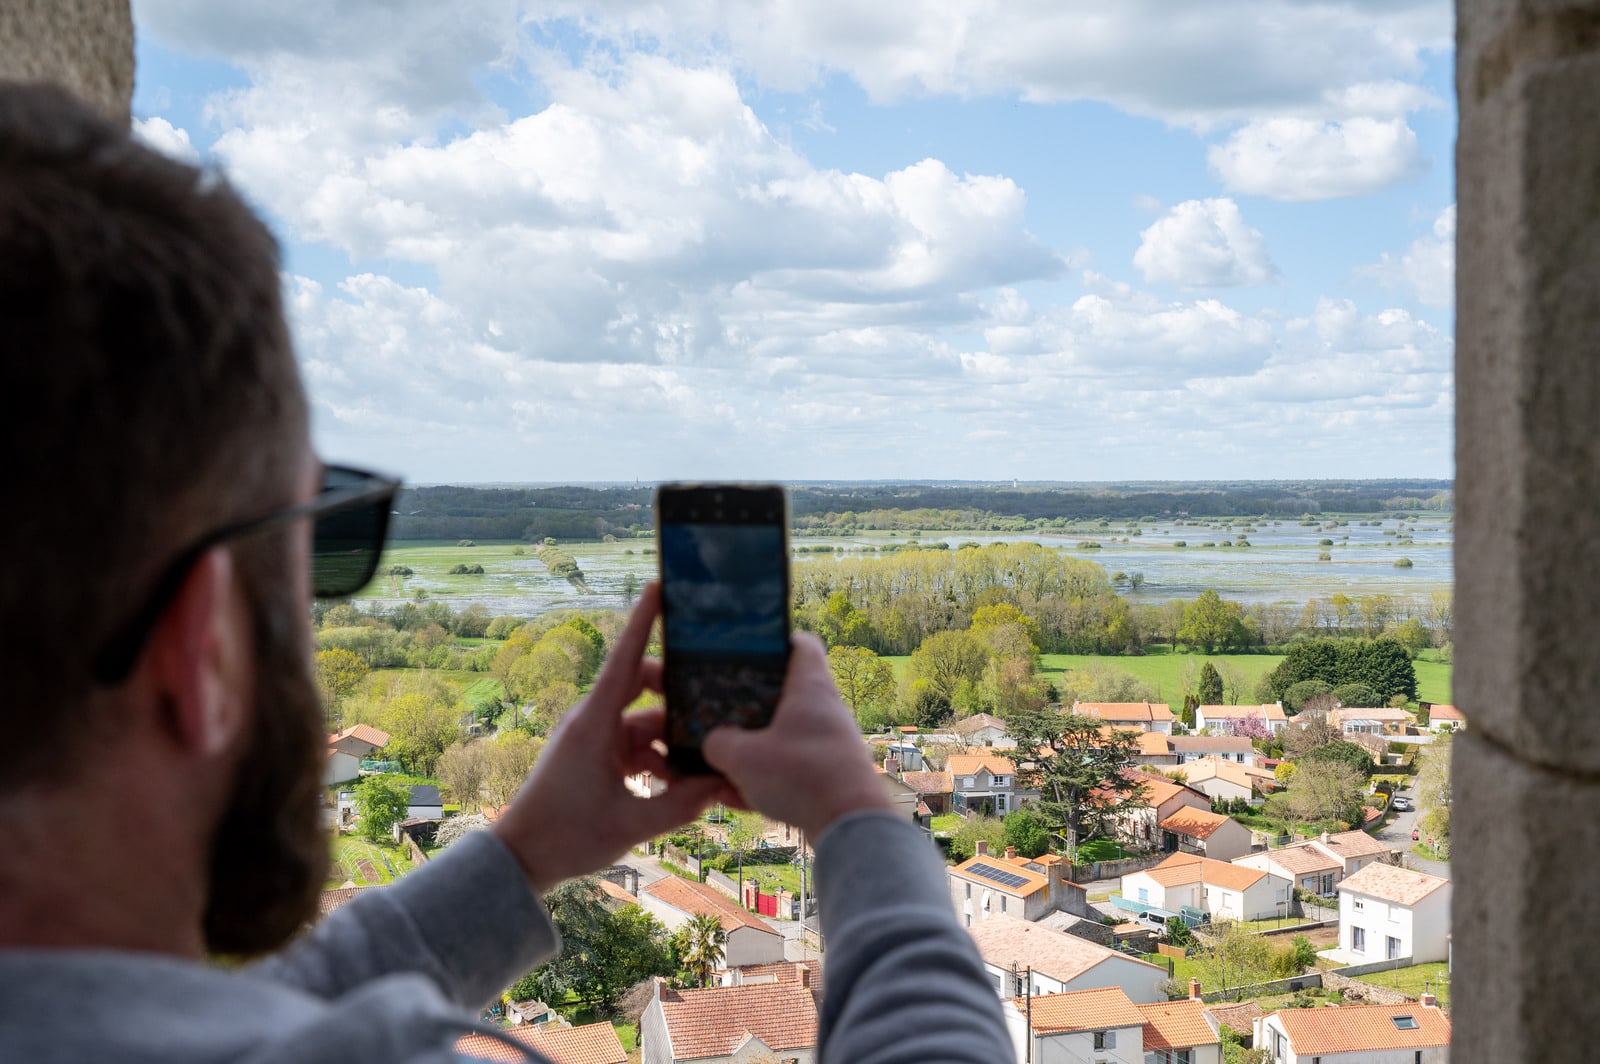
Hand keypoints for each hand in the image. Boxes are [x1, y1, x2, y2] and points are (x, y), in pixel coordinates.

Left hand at [493, 585, 725, 894]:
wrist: (522, 859)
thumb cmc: (565, 837)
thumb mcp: (631, 825)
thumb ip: (681, 804)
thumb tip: (724, 785)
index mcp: (594, 723)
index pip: (625, 660)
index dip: (643, 621)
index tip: (659, 586)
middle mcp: (592, 720)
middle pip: (644, 686)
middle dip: (679, 695)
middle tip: (716, 700)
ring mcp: (593, 737)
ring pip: (645, 722)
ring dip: (671, 742)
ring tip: (703, 771)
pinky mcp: (595, 755)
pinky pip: (635, 743)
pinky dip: (658, 759)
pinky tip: (679, 787)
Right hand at [702, 633, 892, 838]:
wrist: (852, 826)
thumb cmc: (802, 777)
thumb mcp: (743, 758)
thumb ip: (719, 744)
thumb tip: (714, 743)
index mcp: (810, 688)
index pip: (801, 643)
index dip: (775, 641)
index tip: (748, 652)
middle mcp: (826, 711)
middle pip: (787, 694)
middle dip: (752, 706)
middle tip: (724, 712)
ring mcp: (831, 743)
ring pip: (785, 737)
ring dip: (755, 751)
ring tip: (723, 767)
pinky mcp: (832, 775)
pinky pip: (793, 770)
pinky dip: (767, 780)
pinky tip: (738, 799)